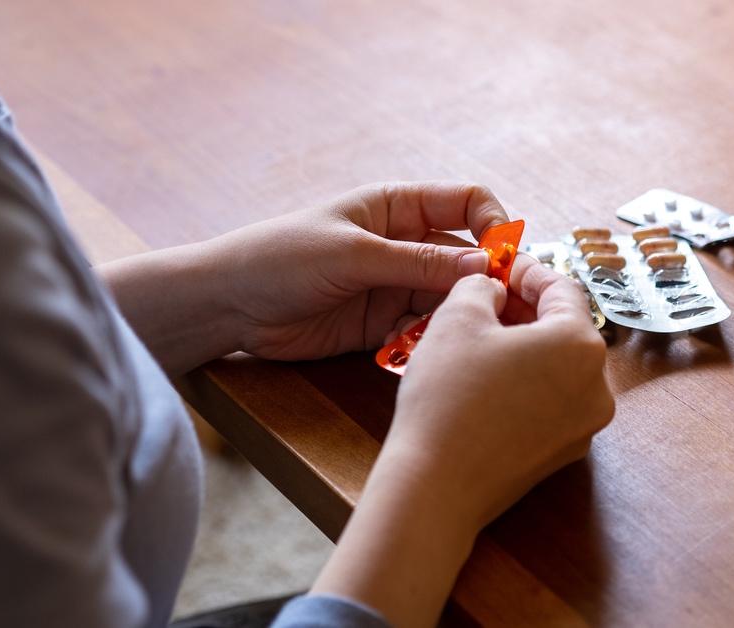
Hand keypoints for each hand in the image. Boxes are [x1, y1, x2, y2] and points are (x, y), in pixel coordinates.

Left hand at [211, 181, 508, 360]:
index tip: (505, 258)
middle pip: (465, 257)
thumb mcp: (352, 255)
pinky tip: (423, 352)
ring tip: (462, 336)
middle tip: (503, 312)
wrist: (228, 304)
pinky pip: (422, 330)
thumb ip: (417, 262)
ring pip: (448, 298)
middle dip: (485, 282)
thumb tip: (483, 264)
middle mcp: (403, 243)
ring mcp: (393, 284)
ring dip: (457, 316)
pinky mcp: (381, 324)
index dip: (493, 225)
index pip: (466, 203)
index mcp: (397, 207)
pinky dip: (429, 341)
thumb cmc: (280, 258)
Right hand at [310, 254, 613, 626]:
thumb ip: (481, 287)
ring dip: (522, 347)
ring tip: (477, 340)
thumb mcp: (457, 317)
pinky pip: (548, 403)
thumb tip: (493, 291)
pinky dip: (522, 384)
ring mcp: (583, 425)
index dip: (526, 270)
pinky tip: (482, 381)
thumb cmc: (448, 399)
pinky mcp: (561, 453)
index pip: (562, 288)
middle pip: (564, 329)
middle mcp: (596, 387)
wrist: (436, 486)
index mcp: (581, 344)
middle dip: (523, 310)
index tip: (500, 266)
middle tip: (485, 300)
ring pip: (556, 368)